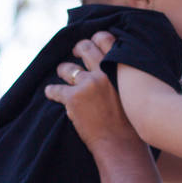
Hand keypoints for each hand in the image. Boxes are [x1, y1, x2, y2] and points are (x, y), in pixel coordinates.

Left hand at [45, 32, 135, 149]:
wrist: (120, 144)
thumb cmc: (130, 123)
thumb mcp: (131, 93)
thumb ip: (122, 78)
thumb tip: (113, 68)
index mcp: (120, 67)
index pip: (106, 40)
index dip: (96, 39)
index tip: (91, 43)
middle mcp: (104, 71)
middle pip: (85, 48)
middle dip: (78, 48)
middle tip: (75, 52)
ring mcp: (88, 83)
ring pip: (67, 68)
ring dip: (63, 70)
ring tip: (62, 72)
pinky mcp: (73, 98)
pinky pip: (56, 90)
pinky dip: (52, 91)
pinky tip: (50, 92)